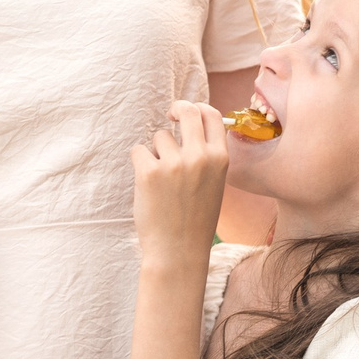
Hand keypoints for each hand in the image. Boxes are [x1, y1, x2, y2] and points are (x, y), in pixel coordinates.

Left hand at [131, 100, 229, 273]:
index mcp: (220, 159)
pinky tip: (148, 186)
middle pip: (187, 112)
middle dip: (177, 109)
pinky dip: (140, 164)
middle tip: (169, 116)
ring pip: (160, 137)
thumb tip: (191, 126)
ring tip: (162, 182)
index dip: (198, 108)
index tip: (187, 112)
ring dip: (157, 152)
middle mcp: (199, 157)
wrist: (178, 250)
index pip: (212, 115)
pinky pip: (139, 151)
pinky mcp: (148, 172)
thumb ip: (207, 157)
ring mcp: (174, 163)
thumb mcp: (214, 185)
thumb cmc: (195, 220)